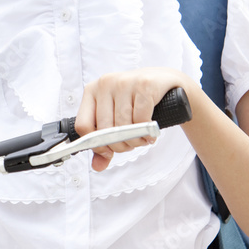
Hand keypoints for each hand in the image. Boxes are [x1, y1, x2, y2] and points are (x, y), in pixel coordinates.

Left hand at [74, 68, 193, 171]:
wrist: (165, 82)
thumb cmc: (137, 101)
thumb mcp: (117, 118)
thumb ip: (105, 142)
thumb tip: (97, 166)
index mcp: (92, 91)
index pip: (83, 125)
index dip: (96, 144)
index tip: (109, 151)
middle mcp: (105, 83)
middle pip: (104, 129)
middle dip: (120, 146)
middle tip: (131, 145)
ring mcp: (124, 82)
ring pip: (124, 126)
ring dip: (135, 141)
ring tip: (142, 139)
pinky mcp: (144, 84)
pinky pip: (141, 120)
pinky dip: (147, 132)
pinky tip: (151, 132)